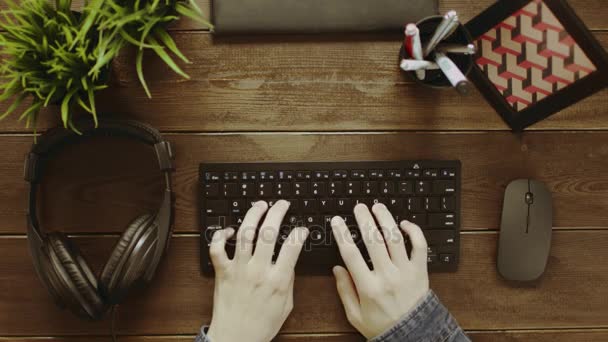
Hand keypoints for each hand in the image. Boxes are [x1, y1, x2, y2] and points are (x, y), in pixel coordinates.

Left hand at [207, 200, 308, 341]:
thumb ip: (289, 280)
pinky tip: (229, 230)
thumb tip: (290, 260)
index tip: (301, 228)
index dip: (299, 232)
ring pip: (245, 233)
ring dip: (253, 215)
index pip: (292, 246)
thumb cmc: (261, 325)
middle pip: (268, 232)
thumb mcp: (286, 304)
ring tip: (260, 206)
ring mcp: (238, 269)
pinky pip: (217, 248)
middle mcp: (258, 270)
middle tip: (281, 204)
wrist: (236, 339)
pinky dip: (220, 235)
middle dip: (277, 212)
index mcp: (277, 280)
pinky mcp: (222, 272)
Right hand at [331, 203, 428, 338]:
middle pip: (373, 240)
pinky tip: (404, 223)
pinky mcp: (420, 270)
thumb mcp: (355, 315)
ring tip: (378, 207)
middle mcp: (387, 276)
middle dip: (364, 219)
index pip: (351, 254)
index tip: (337, 221)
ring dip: (385, 219)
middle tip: (358, 207)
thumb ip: (344, 291)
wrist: (413, 335)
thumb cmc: (382, 326)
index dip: (342, 234)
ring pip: (395, 238)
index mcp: (368, 288)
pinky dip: (414, 231)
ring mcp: (405, 272)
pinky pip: (419, 246)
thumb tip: (337, 268)